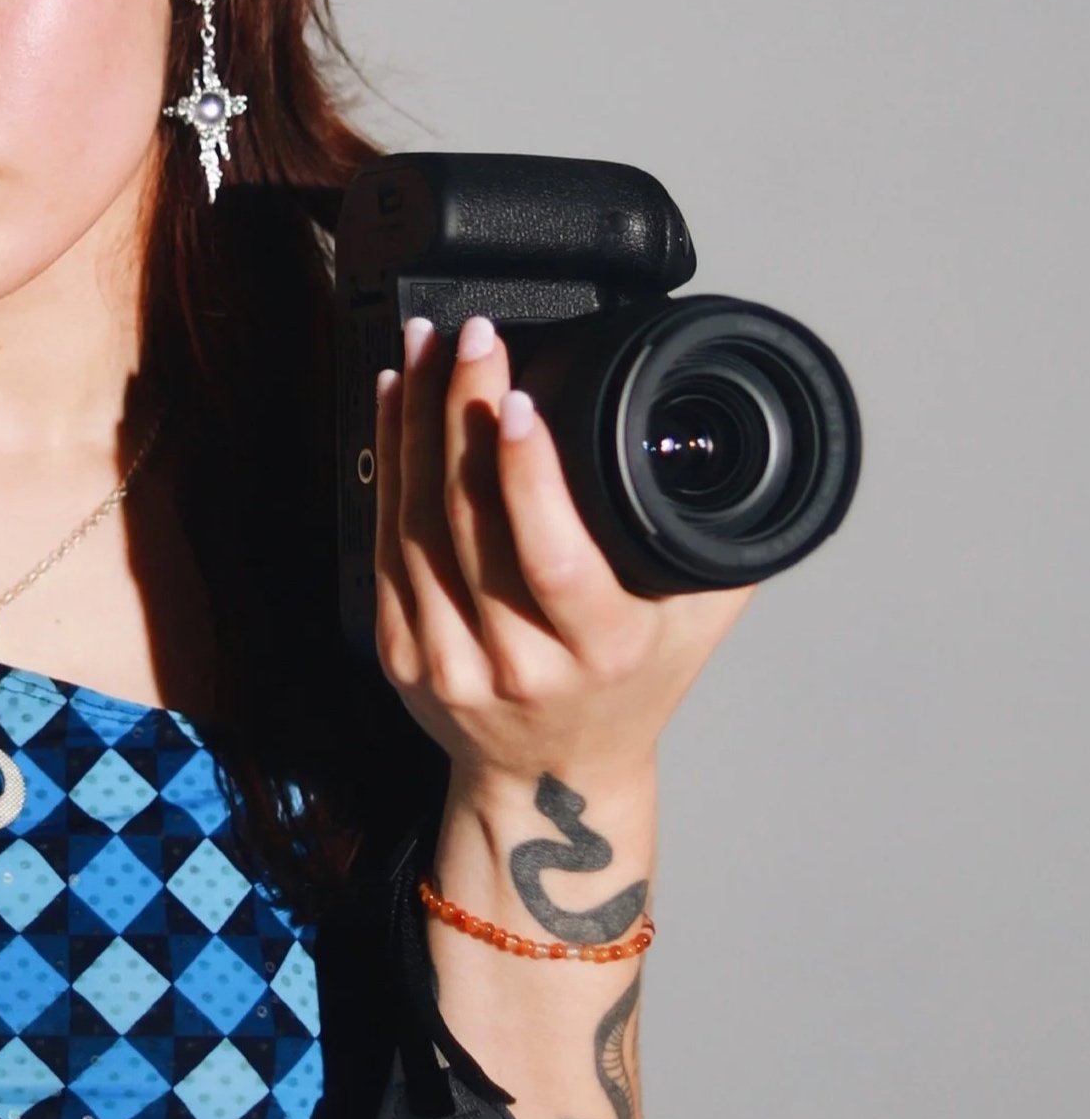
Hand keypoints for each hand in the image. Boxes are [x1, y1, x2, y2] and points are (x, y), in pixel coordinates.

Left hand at [373, 314, 755, 788]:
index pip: (551, 556)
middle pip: (470, 523)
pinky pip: (384, 542)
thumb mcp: (697, 622)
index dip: (526, 475)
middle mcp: (518, 662)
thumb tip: (734, 442)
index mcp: (600, 650)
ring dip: (415, 424)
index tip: (517, 400)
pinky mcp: (400, 652)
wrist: (549, 782)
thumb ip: (713, 539)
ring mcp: (449, 661)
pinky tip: (395, 406)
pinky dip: (385, 463)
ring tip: (426, 350)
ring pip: (414, 524)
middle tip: (471, 336)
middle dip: (461, 413)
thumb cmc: (630, 689)